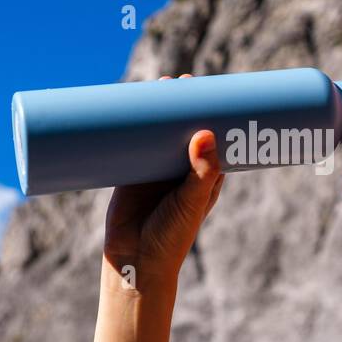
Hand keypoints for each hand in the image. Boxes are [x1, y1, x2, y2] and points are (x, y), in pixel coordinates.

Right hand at [102, 74, 225, 279]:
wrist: (135, 261)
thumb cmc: (172, 237)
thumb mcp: (191, 202)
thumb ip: (201, 172)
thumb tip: (205, 134)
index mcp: (206, 175)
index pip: (215, 137)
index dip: (214, 114)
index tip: (212, 89)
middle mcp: (182, 169)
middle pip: (185, 128)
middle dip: (183, 105)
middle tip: (181, 80)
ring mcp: (155, 170)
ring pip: (157, 133)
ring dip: (156, 111)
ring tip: (154, 86)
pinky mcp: (130, 173)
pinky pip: (131, 143)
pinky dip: (130, 127)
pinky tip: (125, 106)